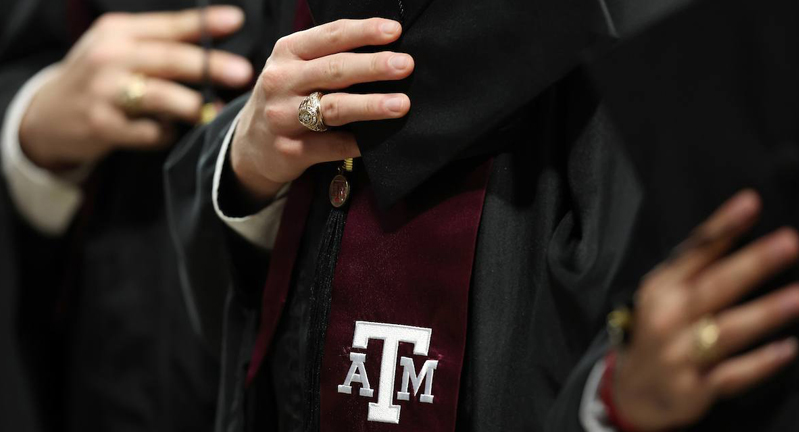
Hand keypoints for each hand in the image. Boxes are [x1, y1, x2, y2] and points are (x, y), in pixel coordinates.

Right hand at [18, 6, 253, 169]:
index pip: (168, 26)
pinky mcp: (101, 125)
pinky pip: (148, 132)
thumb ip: (164, 39)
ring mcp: (103, 92)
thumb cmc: (100, 76)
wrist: (48, 114)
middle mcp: (108, 57)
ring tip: (211, 111)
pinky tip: (167, 131)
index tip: (236, 20)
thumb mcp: (122, 47)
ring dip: (191, 105)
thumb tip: (225, 27)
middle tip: (242, 72)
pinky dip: (165, 134)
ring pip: (159, 96)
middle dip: (208, 65)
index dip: (203, 23)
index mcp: (118, 32)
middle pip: (168, 59)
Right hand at [230, 18, 413, 201]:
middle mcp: (281, 81)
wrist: (250, 145)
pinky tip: (376, 141)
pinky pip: (330, 146)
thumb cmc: (285, 98)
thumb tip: (386, 51)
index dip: (364, 32)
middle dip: (374, 66)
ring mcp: (282, 117)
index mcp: (287, 53)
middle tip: (405, 65)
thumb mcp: (295, 68)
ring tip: (401, 104)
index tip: (394, 31)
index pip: (330, 36)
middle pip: (334, 70)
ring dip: (371, 105)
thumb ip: (328, 56)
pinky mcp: (290, 150)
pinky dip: (357, 143)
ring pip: (333, 108)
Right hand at [615, 190, 798, 429]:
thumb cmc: (659, 329)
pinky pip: (731, 375)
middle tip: (789, 242)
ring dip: (764, 313)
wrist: (632, 390)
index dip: (722, 226)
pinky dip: (759, 363)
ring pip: (725, 331)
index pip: (694, 250)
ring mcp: (678, 354)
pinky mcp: (692, 389)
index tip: (751, 202)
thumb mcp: (666, 292)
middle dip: (752, 264)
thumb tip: (744, 219)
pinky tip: (788, 349)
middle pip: (713, 288)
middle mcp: (666, 317)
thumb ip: (699, 263)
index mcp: (660, 287)